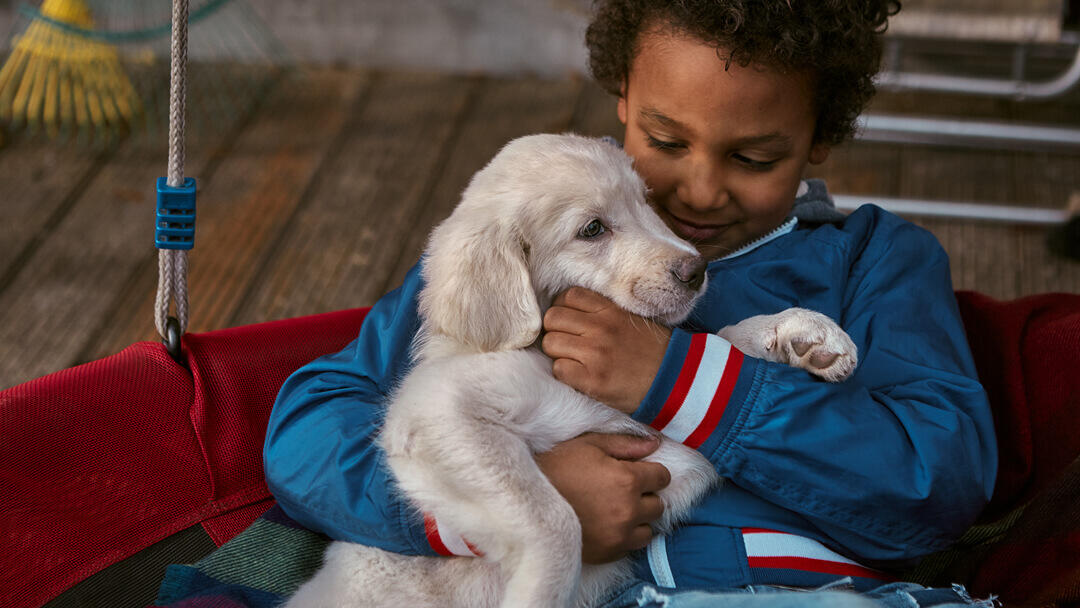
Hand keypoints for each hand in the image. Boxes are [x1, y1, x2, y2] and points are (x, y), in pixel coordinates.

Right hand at [536, 433, 670, 563]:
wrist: (526, 503)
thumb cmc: (556, 467)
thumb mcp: (588, 445)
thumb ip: (625, 444)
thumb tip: (654, 444)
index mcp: (627, 479)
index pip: (663, 477)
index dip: (652, 472)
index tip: (638, 472)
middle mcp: (629, 510)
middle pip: (658, 505)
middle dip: (645, 496)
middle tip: (623, 490)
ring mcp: (619, 535)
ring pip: (648, 530)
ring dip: (638, 520)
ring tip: (617, 510)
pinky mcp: (608, 553)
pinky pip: (630, 547)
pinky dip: (624, 536)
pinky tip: (606, 525)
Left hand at [542, 287, 670, 412]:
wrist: (677, 380)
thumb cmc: (655, 351)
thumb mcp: (632, 319)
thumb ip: (604, 312)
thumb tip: (572, 311)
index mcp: (611, 310)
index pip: (568, 296)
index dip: (564, 309)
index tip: (570, 322)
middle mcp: (600, 328)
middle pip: (553, 318)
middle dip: (556, 330)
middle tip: (568, 342)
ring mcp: (595, 354)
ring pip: (551, 343)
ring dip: (558, 353)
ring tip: (573, 360)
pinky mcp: (593, 380)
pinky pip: (559, 369)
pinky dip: (565, 373)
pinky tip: (579, 376)